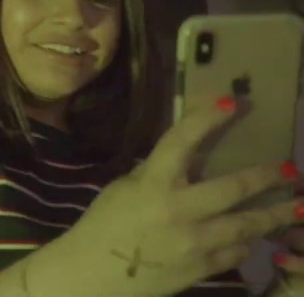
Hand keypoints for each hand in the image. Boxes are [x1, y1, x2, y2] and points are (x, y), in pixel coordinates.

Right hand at [34, 97, 300, 296]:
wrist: (94, 275)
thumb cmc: (104, 224)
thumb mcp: (125, 189)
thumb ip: (158, 174)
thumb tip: (192, 158)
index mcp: (152, 183)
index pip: (182, 142)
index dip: (207, 119)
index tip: (231, 102)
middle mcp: (178, 210)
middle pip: (233, 188)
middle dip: (266, 177)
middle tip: (290, 170)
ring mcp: (193, 242)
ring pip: (246, 225)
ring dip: (276, 215)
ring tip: (298, 207)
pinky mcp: (201, 269)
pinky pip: (236, 253)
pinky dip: (246, 243)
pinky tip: (256, 237)